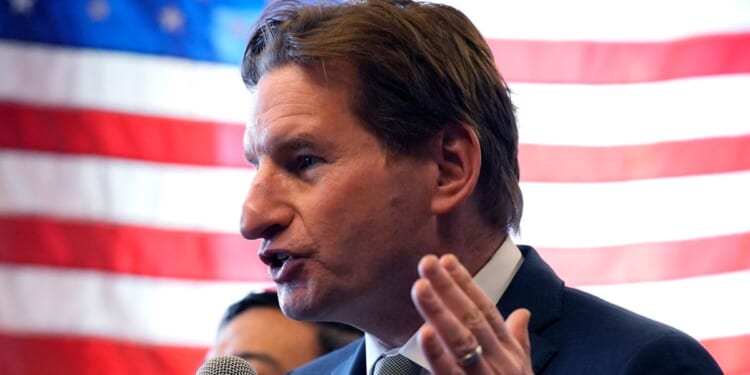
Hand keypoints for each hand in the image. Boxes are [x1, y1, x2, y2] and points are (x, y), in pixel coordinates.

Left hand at [411, 254, 532, 374]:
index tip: (446, 259)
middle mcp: (498, 359)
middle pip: (471, 317)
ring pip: (460, 340)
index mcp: (507, 349)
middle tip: (428, 262)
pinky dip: (436, 353)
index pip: (485, 309)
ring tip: (420, 287)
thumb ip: (519, 339)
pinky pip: (449, 372)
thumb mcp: (522, 368)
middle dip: (448, 287)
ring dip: (439, 311)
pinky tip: (424, 333)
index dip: (465, 283)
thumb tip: (523, 312)